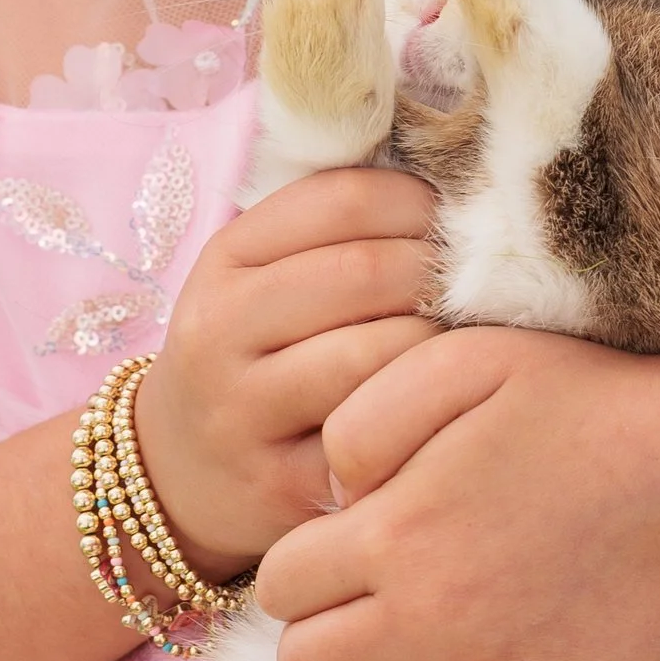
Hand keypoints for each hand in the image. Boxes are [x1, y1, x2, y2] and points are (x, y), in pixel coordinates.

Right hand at [132, 170, 440, 576]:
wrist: (178, 474)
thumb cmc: (251, 356)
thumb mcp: (261, 278)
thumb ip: (334, 228)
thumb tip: (450, 176)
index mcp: (224, 261)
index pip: (341, 200)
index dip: (419, 200)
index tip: (453, 219)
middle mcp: (219, 331)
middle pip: (365, 272)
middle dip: (440, 269)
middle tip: (481, 280)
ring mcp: (243, 411)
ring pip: (375, 354)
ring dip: (441, 341)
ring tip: (467, 338)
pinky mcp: (282, 483)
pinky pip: (376, 434)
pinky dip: (423, 411)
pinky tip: (440, 402)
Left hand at [255, 333, 659, 660]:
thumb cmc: (583, 399)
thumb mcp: (461, 360)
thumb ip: (365, 417)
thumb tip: (332, 495)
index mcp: (394, 535)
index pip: (277, 587)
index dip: (299, 568)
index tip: (343, 551)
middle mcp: (431, 622)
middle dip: (318, 634)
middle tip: (366, 607)